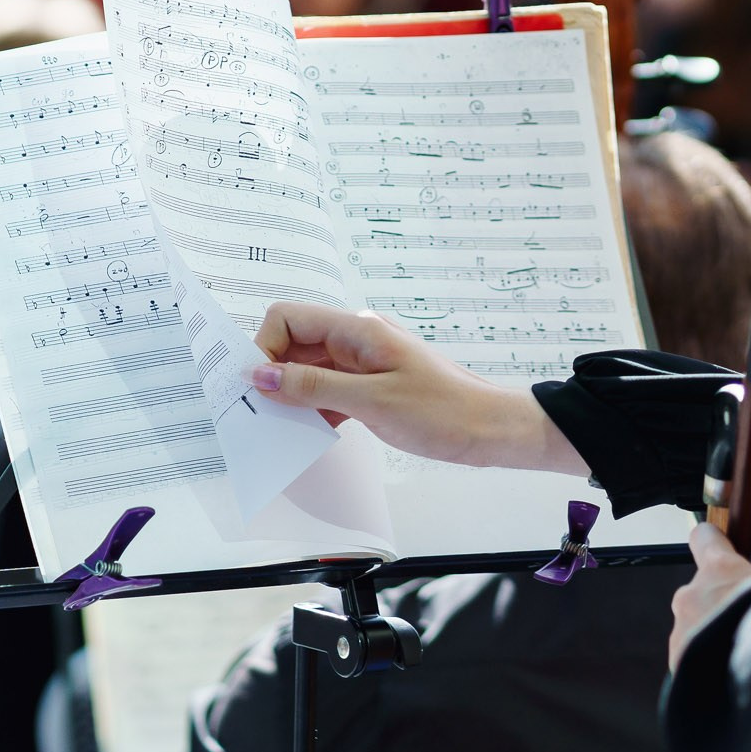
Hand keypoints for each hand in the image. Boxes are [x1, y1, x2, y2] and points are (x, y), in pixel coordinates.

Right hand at [251, 301, 588, 475]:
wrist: (492, 431)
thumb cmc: (445, 411)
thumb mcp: (372, 401)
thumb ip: (314, 387)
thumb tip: (262, 376)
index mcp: (359, 329)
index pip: (289, 318)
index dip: (265, 348)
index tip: (258, 388)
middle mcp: (358, 340)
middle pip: (295, 344)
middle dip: (273, 375)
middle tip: (261, 413)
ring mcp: (365, 364)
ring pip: (310, 372)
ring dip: (293, 397)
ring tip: (284, 429)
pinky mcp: (372, 388)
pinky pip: (329, 392)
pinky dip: (315, 410)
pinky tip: (312, 433)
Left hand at [670, 522, 750, 669]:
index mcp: (720, 569)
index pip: (705, 538)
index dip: (712, 544)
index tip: (717, 548)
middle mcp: (693, 595)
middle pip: (702, 592)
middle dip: (719, 606)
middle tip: (745, 624)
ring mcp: (680, 630)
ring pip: (695, 628)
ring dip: (712, 638)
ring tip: (740, 655)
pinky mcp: (677, 663)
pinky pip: (690, 660)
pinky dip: (706, 667)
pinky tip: (729, 675)